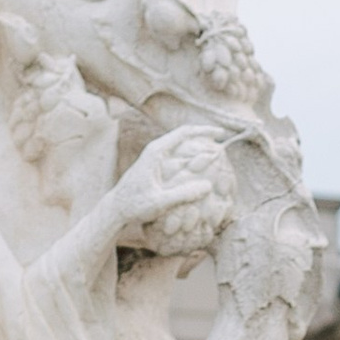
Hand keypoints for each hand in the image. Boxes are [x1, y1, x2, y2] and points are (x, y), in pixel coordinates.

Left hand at [112, 125, 232, 247]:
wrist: (116, 208)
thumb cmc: (134, 205)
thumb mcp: (159, 202)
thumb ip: (182, 194)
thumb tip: (208, 186)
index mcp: (156, 151)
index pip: (184, 132)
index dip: (204, 131)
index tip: (221, 133)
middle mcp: (156, 150)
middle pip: (185, 136)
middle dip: (204, 138)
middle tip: (223, 146)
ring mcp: (156, 157)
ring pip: (182, 147)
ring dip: (199, 148)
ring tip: (216, 156)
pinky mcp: (157, 166)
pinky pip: (179, 157)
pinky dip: (192, 159)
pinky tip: (202, 168)